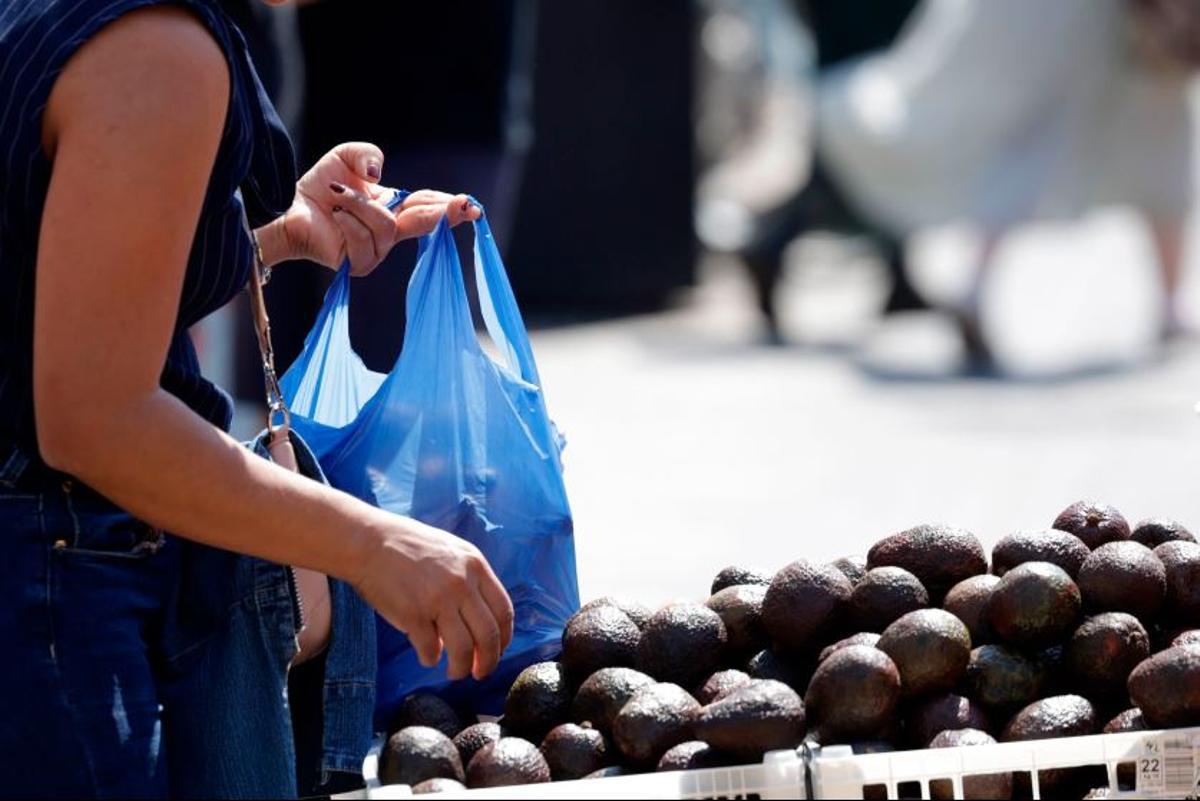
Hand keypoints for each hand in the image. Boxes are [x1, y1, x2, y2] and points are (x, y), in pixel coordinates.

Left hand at [274, 142, 481, 274]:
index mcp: (394, 207)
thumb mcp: (347, 156)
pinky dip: (349, 221)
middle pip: (423, 224)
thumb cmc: (320, 187)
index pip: (427, 206)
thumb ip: (368, 154)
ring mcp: (376, 250)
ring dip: (360, 204)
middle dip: (443, 214)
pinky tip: (336, 215)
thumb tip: (380, 175)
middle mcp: (389, 231)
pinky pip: (365, 240)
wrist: (289, 210)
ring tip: (337, 195)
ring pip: (386, 226)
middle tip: (464, 207)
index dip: (450, 206)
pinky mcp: (358, 264)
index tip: (471, 205)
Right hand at [353, 513, 514, 680]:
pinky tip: (427, 656)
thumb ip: (469, 580)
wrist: (369, 542)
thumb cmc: (408, 546)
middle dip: (488, 662)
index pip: (503, 610)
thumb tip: (476, 620)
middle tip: (480, 673)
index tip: (498, 651)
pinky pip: (430, 650)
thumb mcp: (451, 552)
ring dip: (461, 668)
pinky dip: (430, 659)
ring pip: (463, 649)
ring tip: (455, 672)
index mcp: (475, 566)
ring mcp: (438, 600)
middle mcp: (462, 584)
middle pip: (488, 635)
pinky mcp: (413, 615)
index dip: (504, 638)